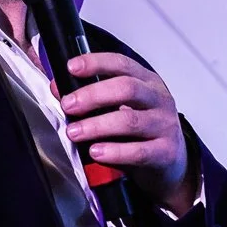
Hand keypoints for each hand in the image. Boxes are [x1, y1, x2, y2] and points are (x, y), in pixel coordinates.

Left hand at [61, 52, 196, 215]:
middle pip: (127, 88)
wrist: (170, 164)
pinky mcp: (165, 152)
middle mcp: (158, 100)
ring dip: (97, 125)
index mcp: (147, 82)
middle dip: (93, 95)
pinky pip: (139, 151)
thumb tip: (56, 85)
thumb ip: (89, 96)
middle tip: (69, 104)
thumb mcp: (119, 108)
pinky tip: (96, 152)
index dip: (96, 63)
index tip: (72, 67)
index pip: (122, 64)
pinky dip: (114, 151)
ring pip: (130, 120)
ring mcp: (165, 125)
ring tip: (74, 132)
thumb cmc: (140, 132)